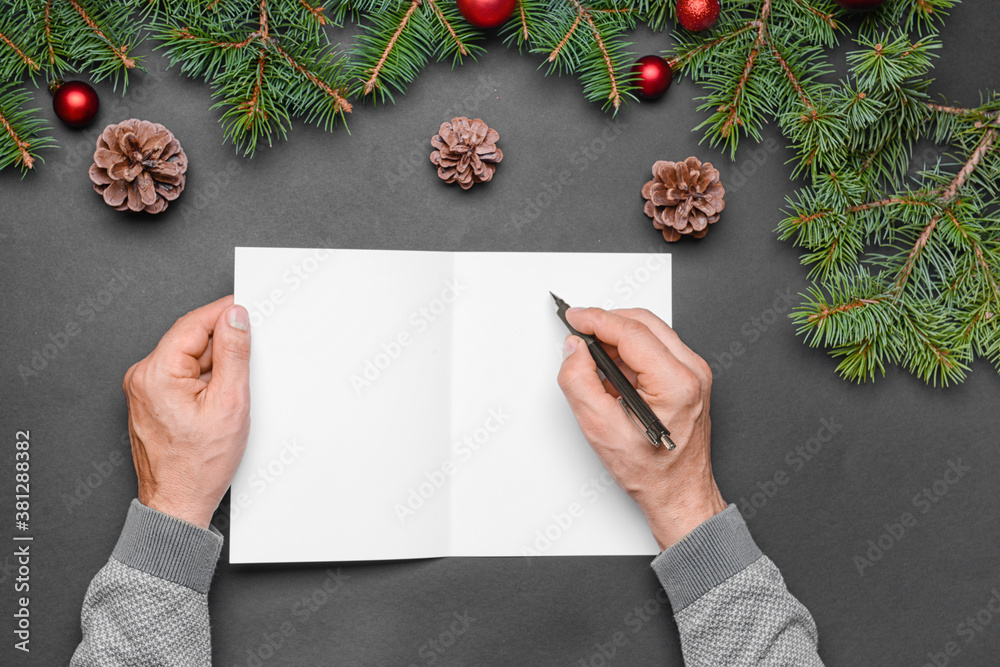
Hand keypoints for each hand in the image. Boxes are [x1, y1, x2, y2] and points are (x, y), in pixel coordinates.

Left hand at [122, 295, 250, 528]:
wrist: (178, 503)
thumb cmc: (198, 466)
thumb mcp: (229, 403)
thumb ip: (233, 354)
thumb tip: (235, 318)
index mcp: (156, 373)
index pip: (194, 324)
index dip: (224, 312)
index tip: (247, 307)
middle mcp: (143, 377)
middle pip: (191, 340)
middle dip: (223, 343)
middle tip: (251, 353)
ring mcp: (144, 390)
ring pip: (189, 358)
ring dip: (215, 364)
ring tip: (232, 392)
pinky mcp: (152, 401)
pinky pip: (182, 376)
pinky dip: (205, 380)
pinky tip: (219, 399)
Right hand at [556, 307, 725, 549]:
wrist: (679, 493)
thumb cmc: (652, 472)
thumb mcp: (600, 429)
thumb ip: (579, 382)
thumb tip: (573, 350)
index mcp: (676, 383)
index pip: (630, 332)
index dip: (596, 319)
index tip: (575, 317)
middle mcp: (692, 372)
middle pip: (644, 323)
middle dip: (607, 323)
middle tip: (579, 334)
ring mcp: (695, 374)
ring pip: (651, 332)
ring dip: (618, 337)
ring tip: (593, 358)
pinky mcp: (690, 378)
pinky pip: (657, 347)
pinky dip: (631, 351)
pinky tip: (612, 370)